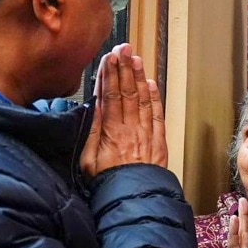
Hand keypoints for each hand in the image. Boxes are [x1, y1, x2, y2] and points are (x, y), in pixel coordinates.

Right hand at [80, 43, 166, 176]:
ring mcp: (146, 133)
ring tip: (135, 58)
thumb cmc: (107, 182)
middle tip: (123, 48)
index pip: (111, 96)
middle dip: (124, 68)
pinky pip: (157, 114)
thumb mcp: (88, 159)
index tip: (109, 58)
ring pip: (143, 99)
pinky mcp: (159, 140)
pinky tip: (151, 82)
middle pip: (127, 92)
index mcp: (110, 132)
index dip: (110, 75)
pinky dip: (155, 97)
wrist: (132, 199)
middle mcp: (130, 129)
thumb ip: (92, 131)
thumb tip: (95, 106)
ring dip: (139, 77)